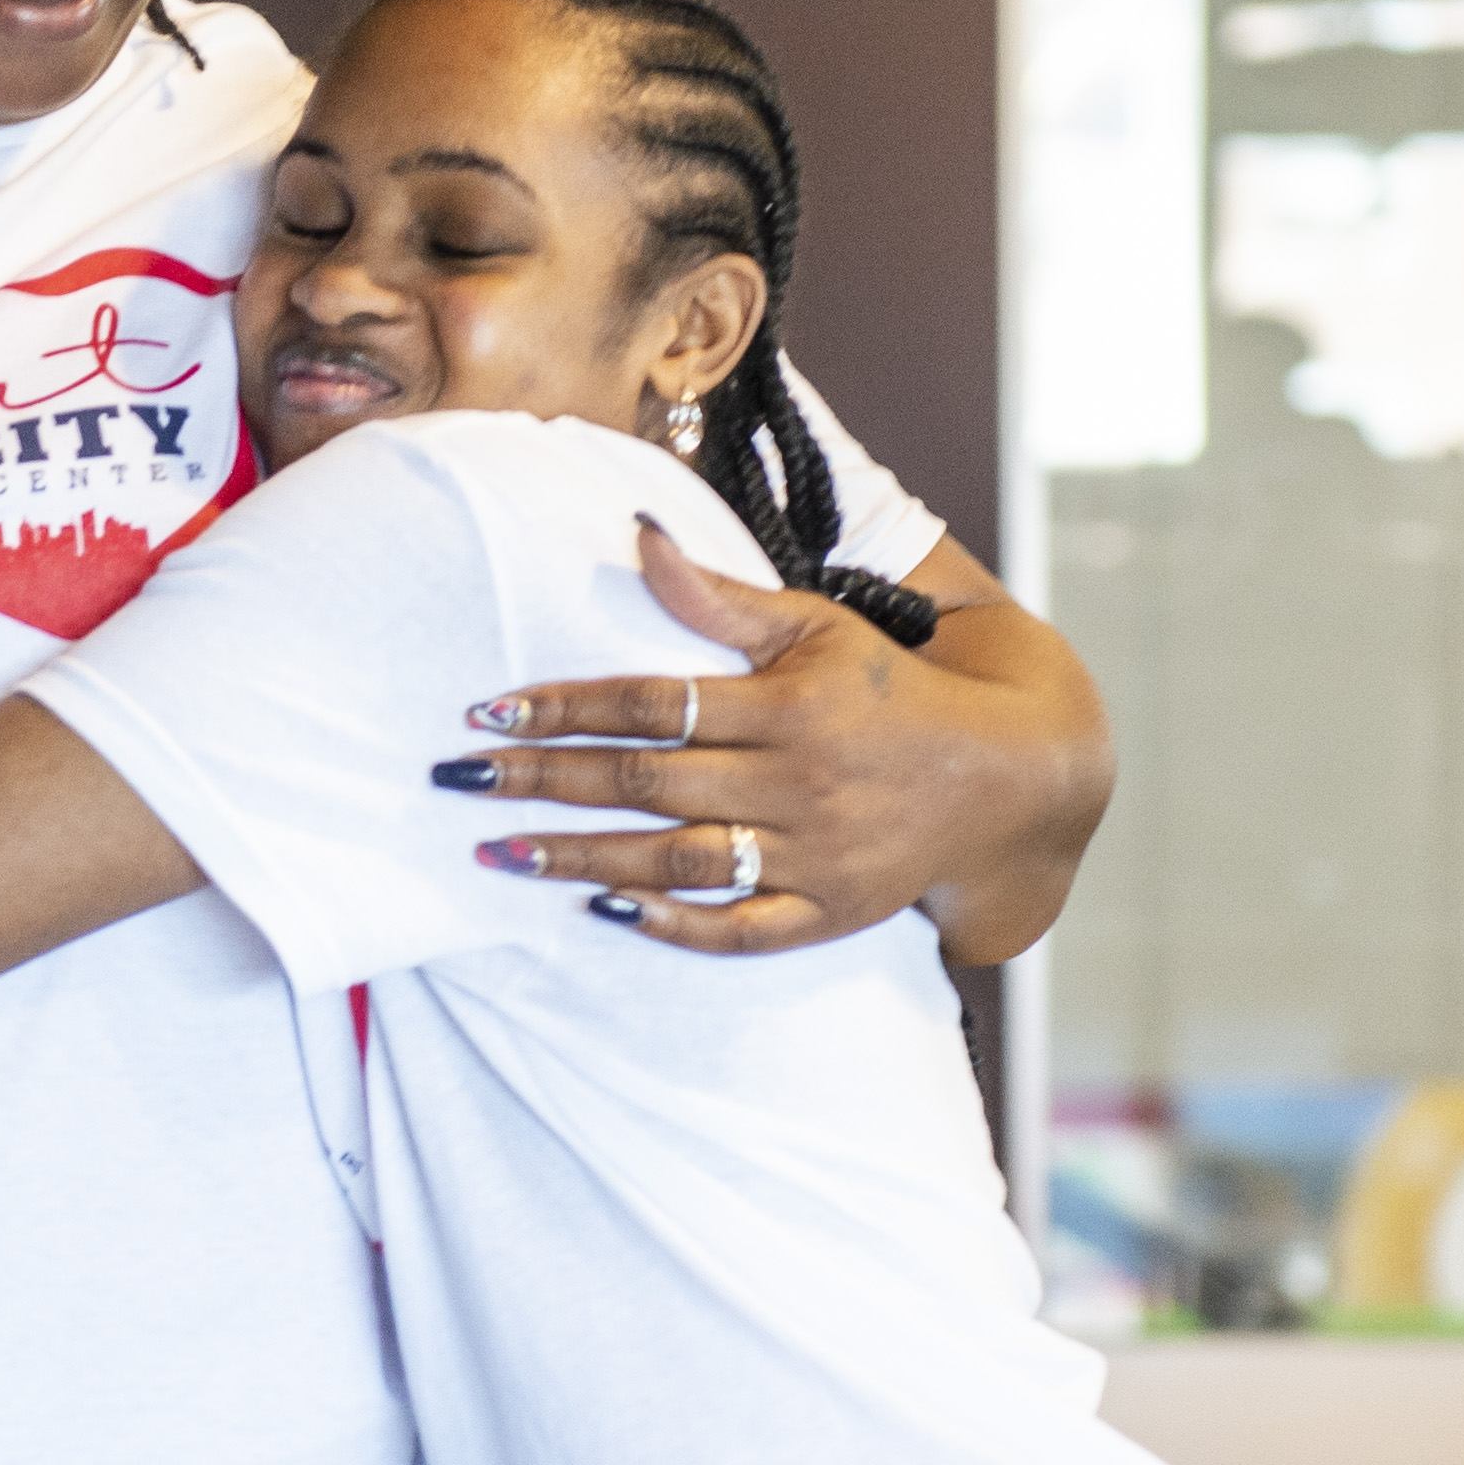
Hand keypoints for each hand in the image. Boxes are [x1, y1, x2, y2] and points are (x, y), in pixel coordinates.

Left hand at [448, 521, 1106, 959]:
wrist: (1006, 780)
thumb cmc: (890, 690)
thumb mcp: (815, 627)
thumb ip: (719, 597)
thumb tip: (636, 533)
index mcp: (788, 704)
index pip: (652, 703)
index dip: (564, 704)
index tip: (485, 707)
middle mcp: (795, 781)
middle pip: (648, 782)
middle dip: (545, 781)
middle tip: (458, 781)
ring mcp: (812, 855)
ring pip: (678, 861)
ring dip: (583, 858)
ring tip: (498, 855)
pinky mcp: (829, 914)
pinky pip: (740, 932)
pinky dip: (673, 924)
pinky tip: (605, 910)